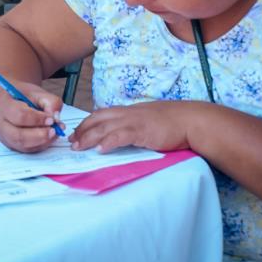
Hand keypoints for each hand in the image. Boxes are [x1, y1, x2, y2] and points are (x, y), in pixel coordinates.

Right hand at [0, 81, 63, 152]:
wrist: (10, 100)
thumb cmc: (22, 96)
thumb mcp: (37, 92)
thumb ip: (50, 102)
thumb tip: (56, 118)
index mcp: (4, 105)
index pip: (20, 116)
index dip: (37, 119)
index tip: (51, 119)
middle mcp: (0, 123)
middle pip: (18, 135)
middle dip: (40, 135)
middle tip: (54, 130)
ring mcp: (4, 136)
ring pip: (23, 145)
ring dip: (42, 141)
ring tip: (54, 133)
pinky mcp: (11, 145)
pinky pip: (26, 150)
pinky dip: (40, 145)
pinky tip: (48, 138)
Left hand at [69, 102, 194, 152]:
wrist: (190, 120)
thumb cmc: (172, 122)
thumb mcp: (147, 120)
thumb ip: (133, 124)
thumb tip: (122, 135)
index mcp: (128, 111)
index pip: (100, 114)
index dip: (86, 124)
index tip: (76, 133)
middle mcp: (127, 113)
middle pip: (97, 119)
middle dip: (82, 130)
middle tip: (71, 142)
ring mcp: (134, 121)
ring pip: (104, 127)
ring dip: (89, 137)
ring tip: (78, 147)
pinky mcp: (142, 131)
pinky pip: (121, 136)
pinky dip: (108, 142)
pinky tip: (100, 149)